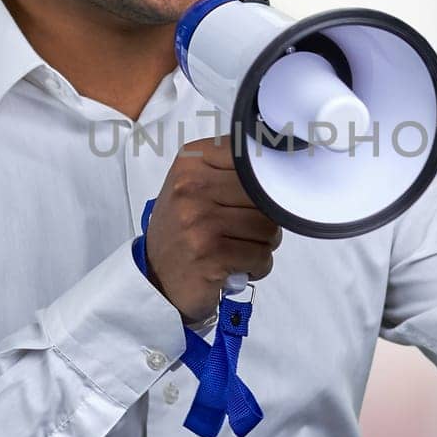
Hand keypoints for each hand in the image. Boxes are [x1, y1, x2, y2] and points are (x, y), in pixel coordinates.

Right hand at [144, 136, 281, 323]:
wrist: (156, 278)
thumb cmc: (184, 230)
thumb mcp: (196, 185)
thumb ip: (232, 169)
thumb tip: (281, 160)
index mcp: (191, 163)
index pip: (251, 158)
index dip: (266, 180)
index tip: (256, 194)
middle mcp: (192, 188)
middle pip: (266, 195)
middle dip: (266, 218)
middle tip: (244, 230)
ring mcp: (200, 222)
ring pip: (269, 228)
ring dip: (262, 245)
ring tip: (239, 248)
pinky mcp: (210, 255)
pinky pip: (262, 257)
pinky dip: (257, 267)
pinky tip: (237, 266)